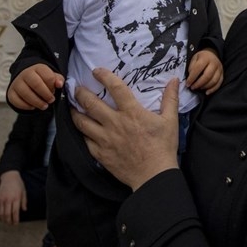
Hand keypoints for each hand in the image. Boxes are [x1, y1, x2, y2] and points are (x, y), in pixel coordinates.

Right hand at [0, 170, 26, 224]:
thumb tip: (24, 210)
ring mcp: (1, 199)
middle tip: (11, 224)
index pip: (15, 212)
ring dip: (3, 219)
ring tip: (6, 222)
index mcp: (16, 198)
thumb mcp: (24, 192)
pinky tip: (0, 217)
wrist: (9, 177)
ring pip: (1, 213)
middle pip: (7, 214)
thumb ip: (24, 202)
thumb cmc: (18, 184)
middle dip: (9, 221)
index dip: (15, 219)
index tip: (16, 223)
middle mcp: (8, 199)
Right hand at [8, 64, 63, 110]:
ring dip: (37, 102)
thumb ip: (58, 79)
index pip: (48, 77)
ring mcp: (17, 83)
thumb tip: (59, 84)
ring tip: (44, 106)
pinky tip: (33, 106)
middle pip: (37, 84)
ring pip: (26, 94)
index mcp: (38, 68)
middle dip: (46, 95)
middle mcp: (25, 74)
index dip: (53, 87)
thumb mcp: (51, 76)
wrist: (25, 78)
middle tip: (51, 100)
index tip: (54, 91)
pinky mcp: (11, 92)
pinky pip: (17, 101)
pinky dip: (26, 106)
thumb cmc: (41, 78)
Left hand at [71, 68, 179, 189]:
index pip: (115, 88)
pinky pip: (85, 140)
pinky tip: (81, 129)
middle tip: (76, 88)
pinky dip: (81, 133)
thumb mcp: (170, 120)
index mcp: (131, 112)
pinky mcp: (100, 154)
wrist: (153, 175)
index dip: (104, 76)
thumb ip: (170, 99)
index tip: (96, 71)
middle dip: (81, 93)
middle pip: (91, 104)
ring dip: (75, 112)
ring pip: (82, 122)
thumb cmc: (163, 147)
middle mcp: (114, 123)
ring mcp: (105, 139)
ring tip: (72, 107)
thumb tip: (174, 80)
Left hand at [186, 49, 223, 93]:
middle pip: (207, 76)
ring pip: (214, 81)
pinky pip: (219, 84)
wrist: (212, 54)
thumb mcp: (194, 58)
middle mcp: (214, 63)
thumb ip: (191, 67)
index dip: (192, 77)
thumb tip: (190, 78)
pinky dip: (213, 89)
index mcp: (205, 58)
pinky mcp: (222, 75)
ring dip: (205, 87)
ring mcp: (219, 69)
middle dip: (199, 83)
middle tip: (192, 87)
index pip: (198, 68)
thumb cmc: (201, 58)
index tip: (187, 84)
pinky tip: (207, 92)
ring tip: (198, 88)